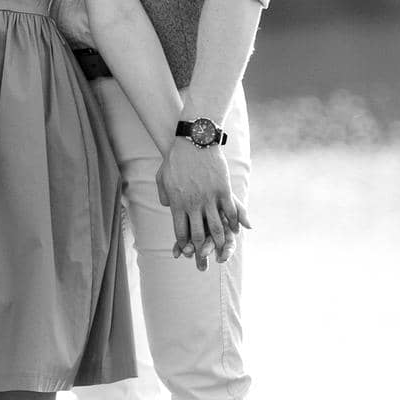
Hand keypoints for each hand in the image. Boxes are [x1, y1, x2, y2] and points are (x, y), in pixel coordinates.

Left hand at [156, 142, 249, 270]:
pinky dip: (234, 222)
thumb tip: (167, 207)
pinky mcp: (223, 189)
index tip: (188, 252)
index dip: (184, 245)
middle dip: (202, 251)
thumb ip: (164, 195)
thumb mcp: (162, 177)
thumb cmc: (175, 158)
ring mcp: (209, 197)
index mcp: (177, 203)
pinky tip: (237, 229)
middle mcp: (194, 204)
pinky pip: (230, 211)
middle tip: (206, 259)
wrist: (193, 139)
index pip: (180, 232)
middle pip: (198, 234)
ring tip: (222, 249)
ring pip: (216, 227)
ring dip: (220, 241)